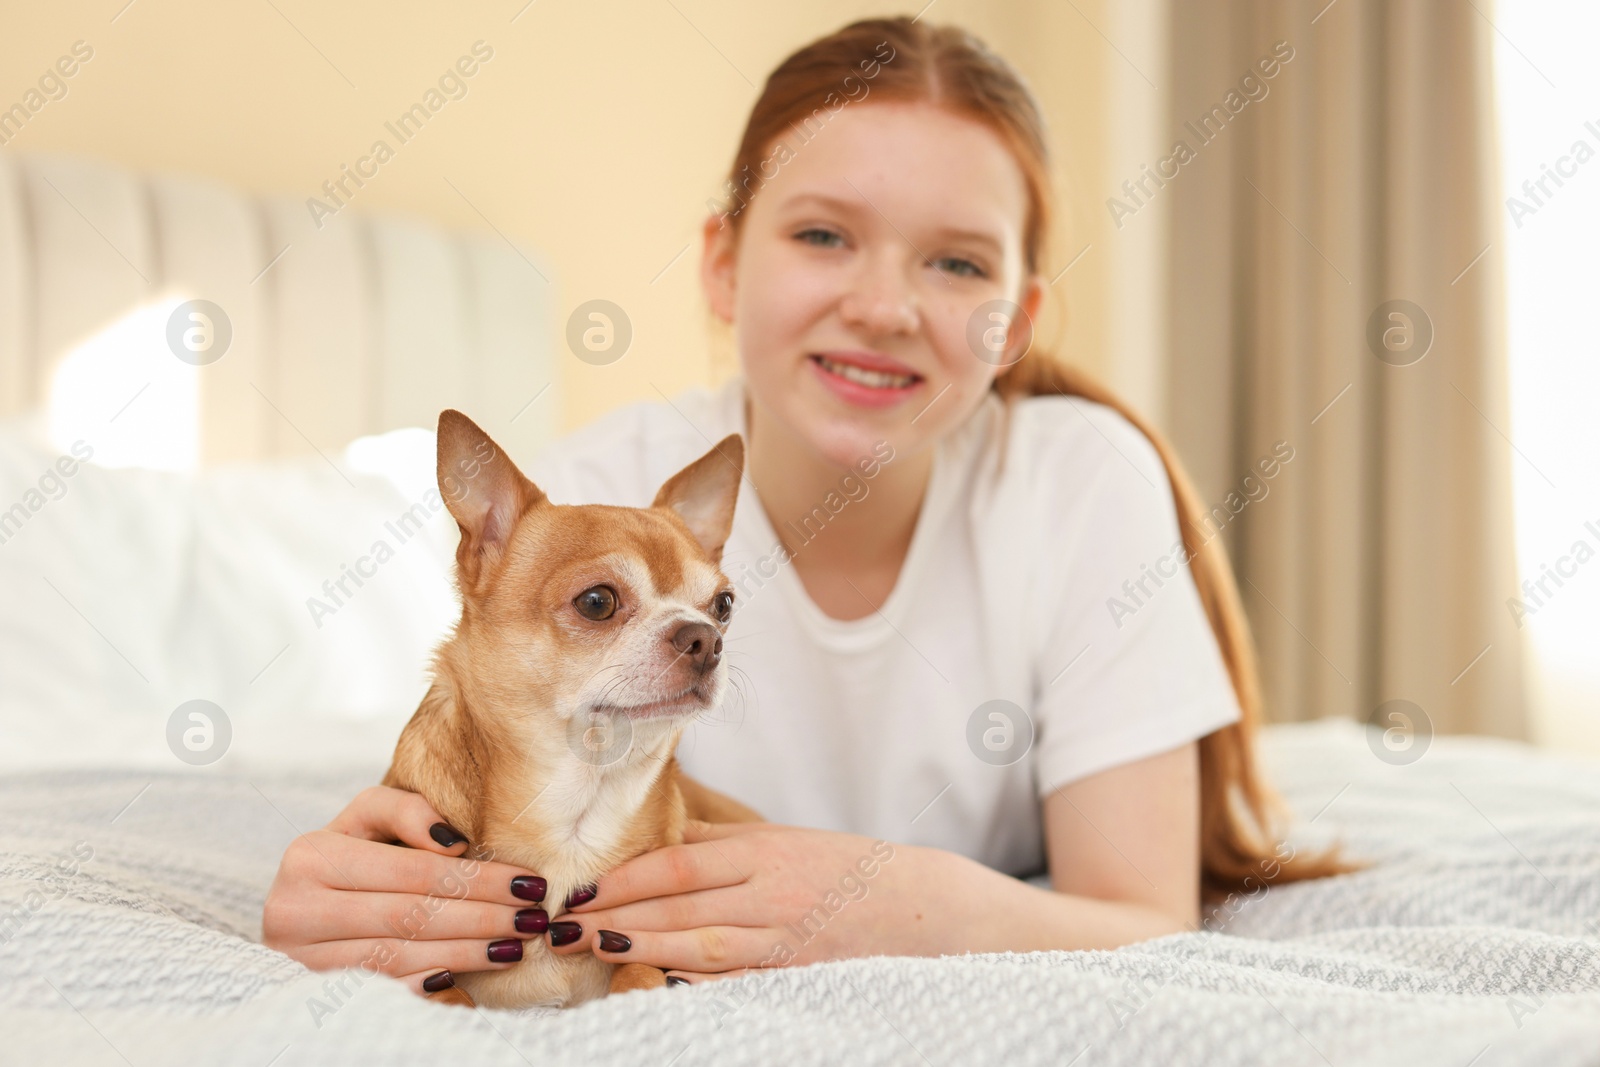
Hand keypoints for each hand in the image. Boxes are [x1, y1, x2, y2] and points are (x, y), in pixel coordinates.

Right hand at [262, 785, 551, 995]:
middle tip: (532, 917)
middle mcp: (296, 909)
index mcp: (311, 856)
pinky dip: (429, 981)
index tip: (527, 881)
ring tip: (515, 945)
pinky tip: (468, 976)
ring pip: (401, 955)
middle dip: (482, 916)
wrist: (296, 910)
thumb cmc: (346, 857)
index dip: (477, 877)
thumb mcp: (366, 821)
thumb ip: (404, 812)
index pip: (413, 870)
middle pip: (411, 915)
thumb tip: (453, 841)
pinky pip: (385, 987)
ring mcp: (303, 958)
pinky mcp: (315, 990)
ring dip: (467, 952)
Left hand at [548, 821, 972, 983]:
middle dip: (615, 913)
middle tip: (560, 924)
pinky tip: (655, 983)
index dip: (624, 877)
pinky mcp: (795, 973)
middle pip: (680, 901)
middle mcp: (771, 890)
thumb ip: (723, 838)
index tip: (576, 888)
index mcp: (764, 850)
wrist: (920, 907)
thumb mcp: (783, 840)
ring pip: (701, 944)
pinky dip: (693, 982)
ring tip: (592, 948)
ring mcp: (784, 935)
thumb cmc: (843, 869)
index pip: (680, 861)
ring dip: (642, 946)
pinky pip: (735, 980)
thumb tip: (662, 829)